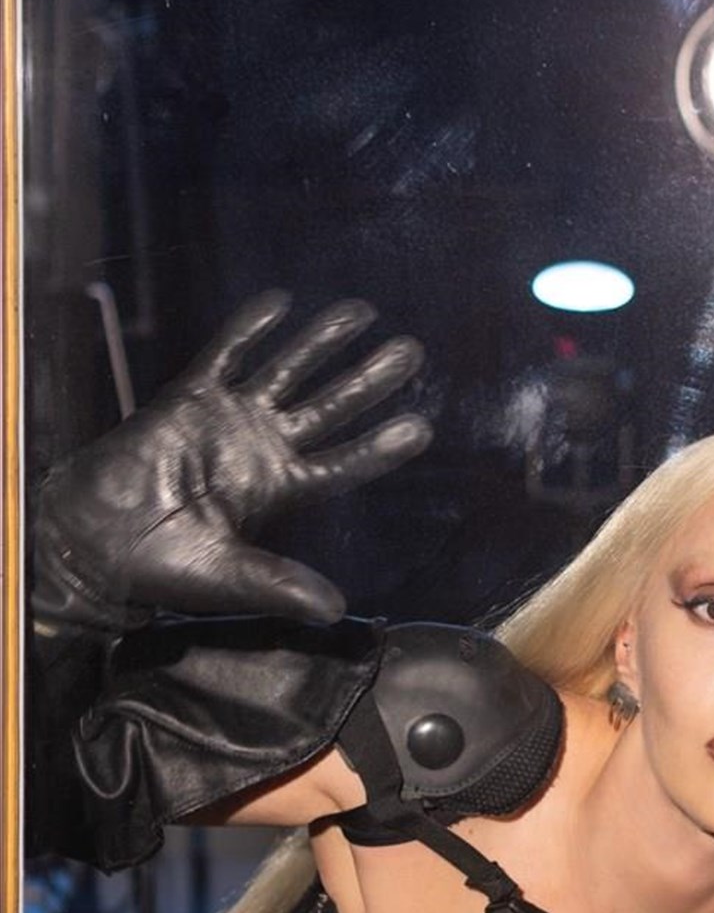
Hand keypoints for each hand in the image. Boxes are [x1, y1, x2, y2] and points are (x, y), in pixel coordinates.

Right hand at [33, 292, 430, 631]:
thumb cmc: (159, 566)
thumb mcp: (229, 579)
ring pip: (288, 370)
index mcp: (278, 490)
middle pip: (330, 406)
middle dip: (370, 378)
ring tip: (365, 311)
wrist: (93, 541)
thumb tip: (337, 612)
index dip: (379, 447)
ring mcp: (228, 419)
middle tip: (412, 352)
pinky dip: (250, 327)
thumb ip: (281, 587)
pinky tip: (281, 300)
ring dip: (323, 341)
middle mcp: (262, 449)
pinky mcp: (189, 397)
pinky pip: (225, 354)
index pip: (342, 464)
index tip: (421, 427)